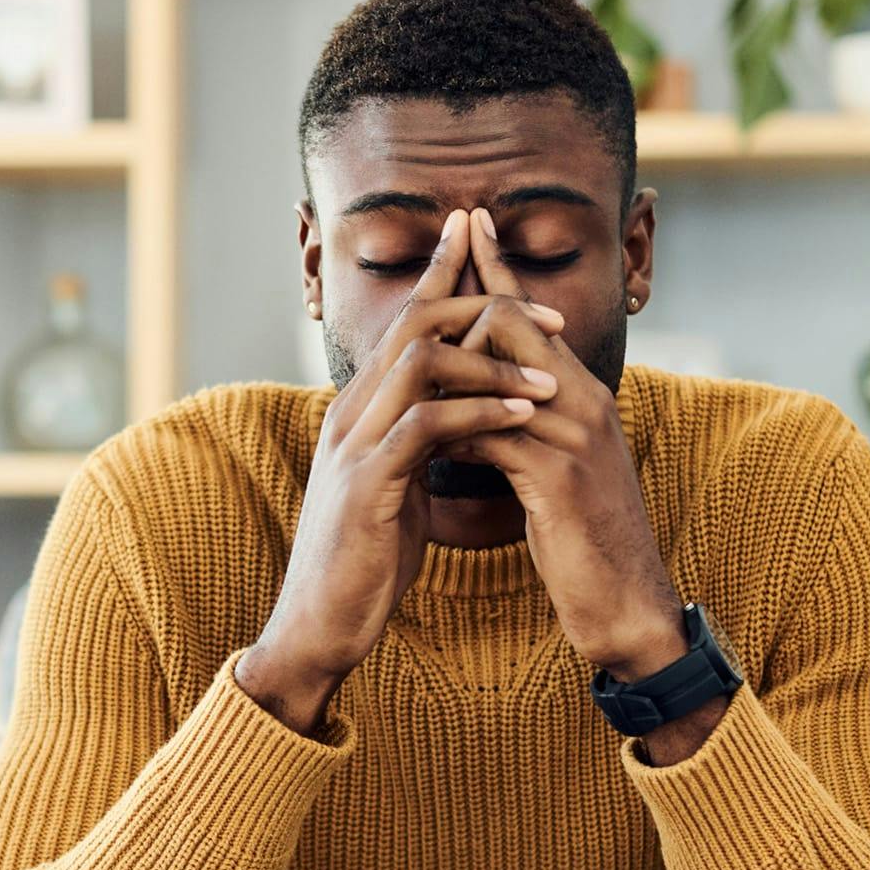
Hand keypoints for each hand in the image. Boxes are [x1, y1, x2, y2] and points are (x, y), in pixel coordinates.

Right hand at [237, 209, 565, 734]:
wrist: (320, 625)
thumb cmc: (363, 563)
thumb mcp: (394, 487)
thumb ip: (415, 445)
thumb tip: (454, 418)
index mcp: (358, 410)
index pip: (403, 322)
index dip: (444, 276)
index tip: (486, 244)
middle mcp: (350, 414)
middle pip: (412, 322)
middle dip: (481, 302)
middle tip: (548, 311)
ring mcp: (353, 446)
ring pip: (420, 363)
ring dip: (492, 361)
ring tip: (548, 377)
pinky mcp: (366, 484)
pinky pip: (426, 425)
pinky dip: (480, 413)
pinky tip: (522, 416)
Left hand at [439, 206, 686, 680]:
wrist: (626, 604)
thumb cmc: (585, 541)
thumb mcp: (553, 473)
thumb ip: (523, 430)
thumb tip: (471, 407)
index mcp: (582, 396)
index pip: (535, 315)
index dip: (499, 269)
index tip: (468, 224)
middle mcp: (585, 401)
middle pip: (515, 323)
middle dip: (463, 303)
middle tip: (423, 290)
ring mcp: (575, 436)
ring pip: (498, 372)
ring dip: (445, 370)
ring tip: (402, 366)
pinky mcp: (559, 479)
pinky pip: (493, 435)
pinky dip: (454, 432)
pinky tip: (424, 441)